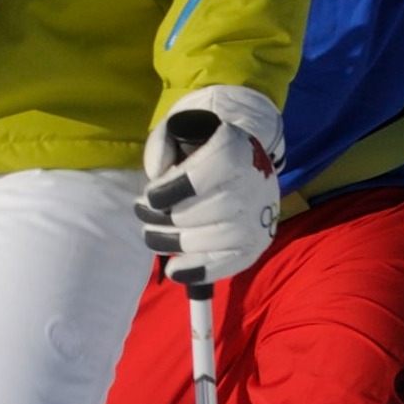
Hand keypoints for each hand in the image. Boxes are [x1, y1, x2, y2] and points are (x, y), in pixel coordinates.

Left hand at [136, 84, 284, 284]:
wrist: (249, 163)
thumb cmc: (206, 149)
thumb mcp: (183, 132)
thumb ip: (162, 143)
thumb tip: (156, 172)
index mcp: (236, 150)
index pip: (195, 178)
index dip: (165, 191)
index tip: (151, 195)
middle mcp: (253, 184)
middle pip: (191, 214)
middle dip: (159, 218)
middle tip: (144, 212)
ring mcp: (258, 217)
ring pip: (204, 240)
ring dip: (169, 242)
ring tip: (153, 235)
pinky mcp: (257, 242)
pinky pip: (226, 265)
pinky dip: (198, 271)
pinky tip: (175, 270)